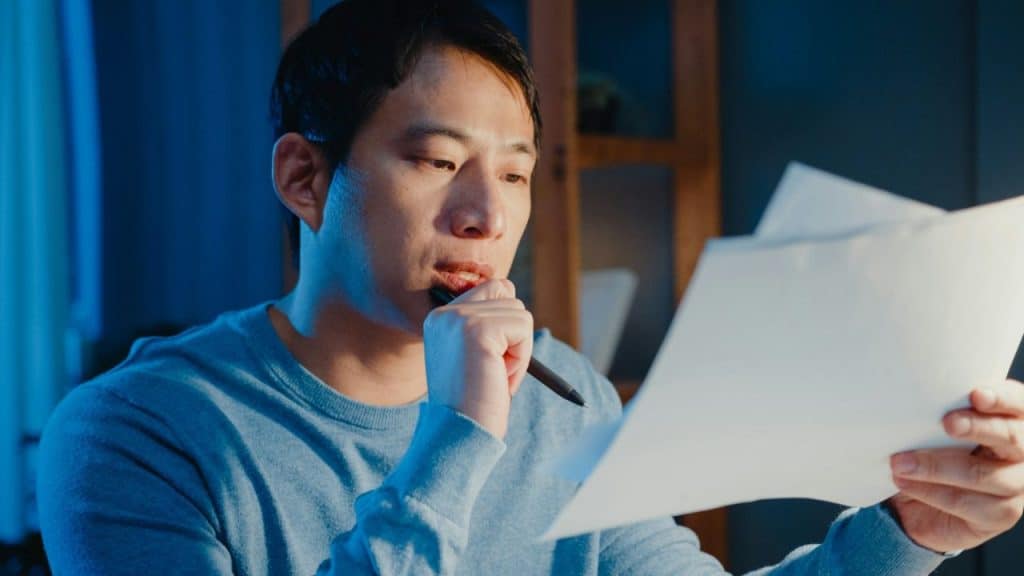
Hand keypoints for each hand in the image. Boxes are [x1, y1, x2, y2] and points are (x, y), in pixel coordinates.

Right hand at [423, 279, 532, 438]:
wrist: (460, 435)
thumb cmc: (474, 402)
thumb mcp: (475, 354)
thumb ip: (485, 323)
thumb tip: (508, 288)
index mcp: (440, 318)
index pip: (492, 288)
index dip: (505, 324)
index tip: (490, 358)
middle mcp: (445, 314)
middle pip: (508, 295)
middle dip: (514, 335)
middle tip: (495, 369)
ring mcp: (459, 319)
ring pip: (519, 312)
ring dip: (519, 349)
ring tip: (495, 375)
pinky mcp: (477, 330)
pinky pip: (523, 327)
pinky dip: (521, 356)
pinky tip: (500, 377)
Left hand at [888, 378, 1023, 552]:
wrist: (918, 503)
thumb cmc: (928, 451)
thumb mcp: (929, 427)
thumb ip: (933, 412)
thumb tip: (903, 396)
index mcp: (1009, 419)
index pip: (1017, 403)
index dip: (1001, 398)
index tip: (976, 395)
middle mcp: (1019, 452)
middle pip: (1010, 437)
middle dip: (978, 427)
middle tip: (947, 423)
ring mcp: (1015, 486)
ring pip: (984, 475)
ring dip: (937, 467)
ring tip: (900, 462)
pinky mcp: (1000, 515)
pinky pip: (965, 503)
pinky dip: (929, 491)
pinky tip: (904, 482)